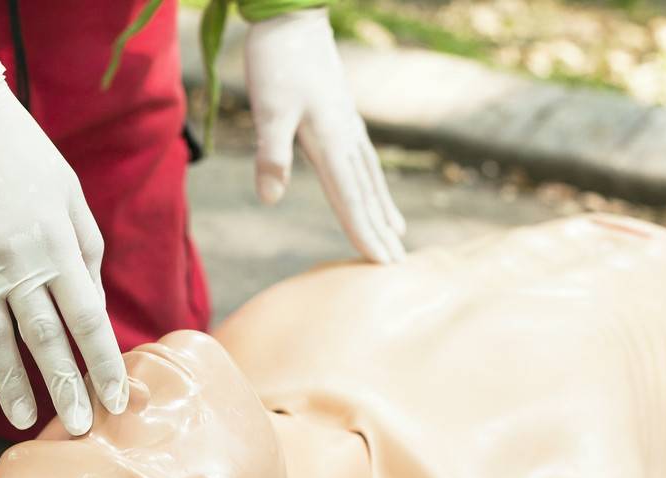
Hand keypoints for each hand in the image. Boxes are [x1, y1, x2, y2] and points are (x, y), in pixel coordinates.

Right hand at [0, 63, 126, 433]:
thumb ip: (86, 248)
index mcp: (57, 244)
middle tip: (77, 430)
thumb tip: (94, 305)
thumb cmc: (20, 153)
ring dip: (10, 385)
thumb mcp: (67, 191)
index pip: (88, 320)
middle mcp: (18, 261)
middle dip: (64, 388)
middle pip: (45, 340)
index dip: (102, 365)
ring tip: (22, 421)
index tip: (115, 402)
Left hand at [244, 8, 405, 262]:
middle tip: (398, 265)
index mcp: (331, 141)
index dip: (364, 232)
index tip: (381, 263)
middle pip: (366, 193)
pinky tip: (374, 187)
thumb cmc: (277, 60)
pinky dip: (373, 181)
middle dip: (380, 230)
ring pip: (370, 176)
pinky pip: (364, 158)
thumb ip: (270, 153)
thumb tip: (270, 199)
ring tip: (397, 233)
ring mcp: (348, 124)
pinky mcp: (342, 114)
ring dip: (382, 207)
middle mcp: (346, 137)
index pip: (350, 198)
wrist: (292, 16)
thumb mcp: (267, 107)